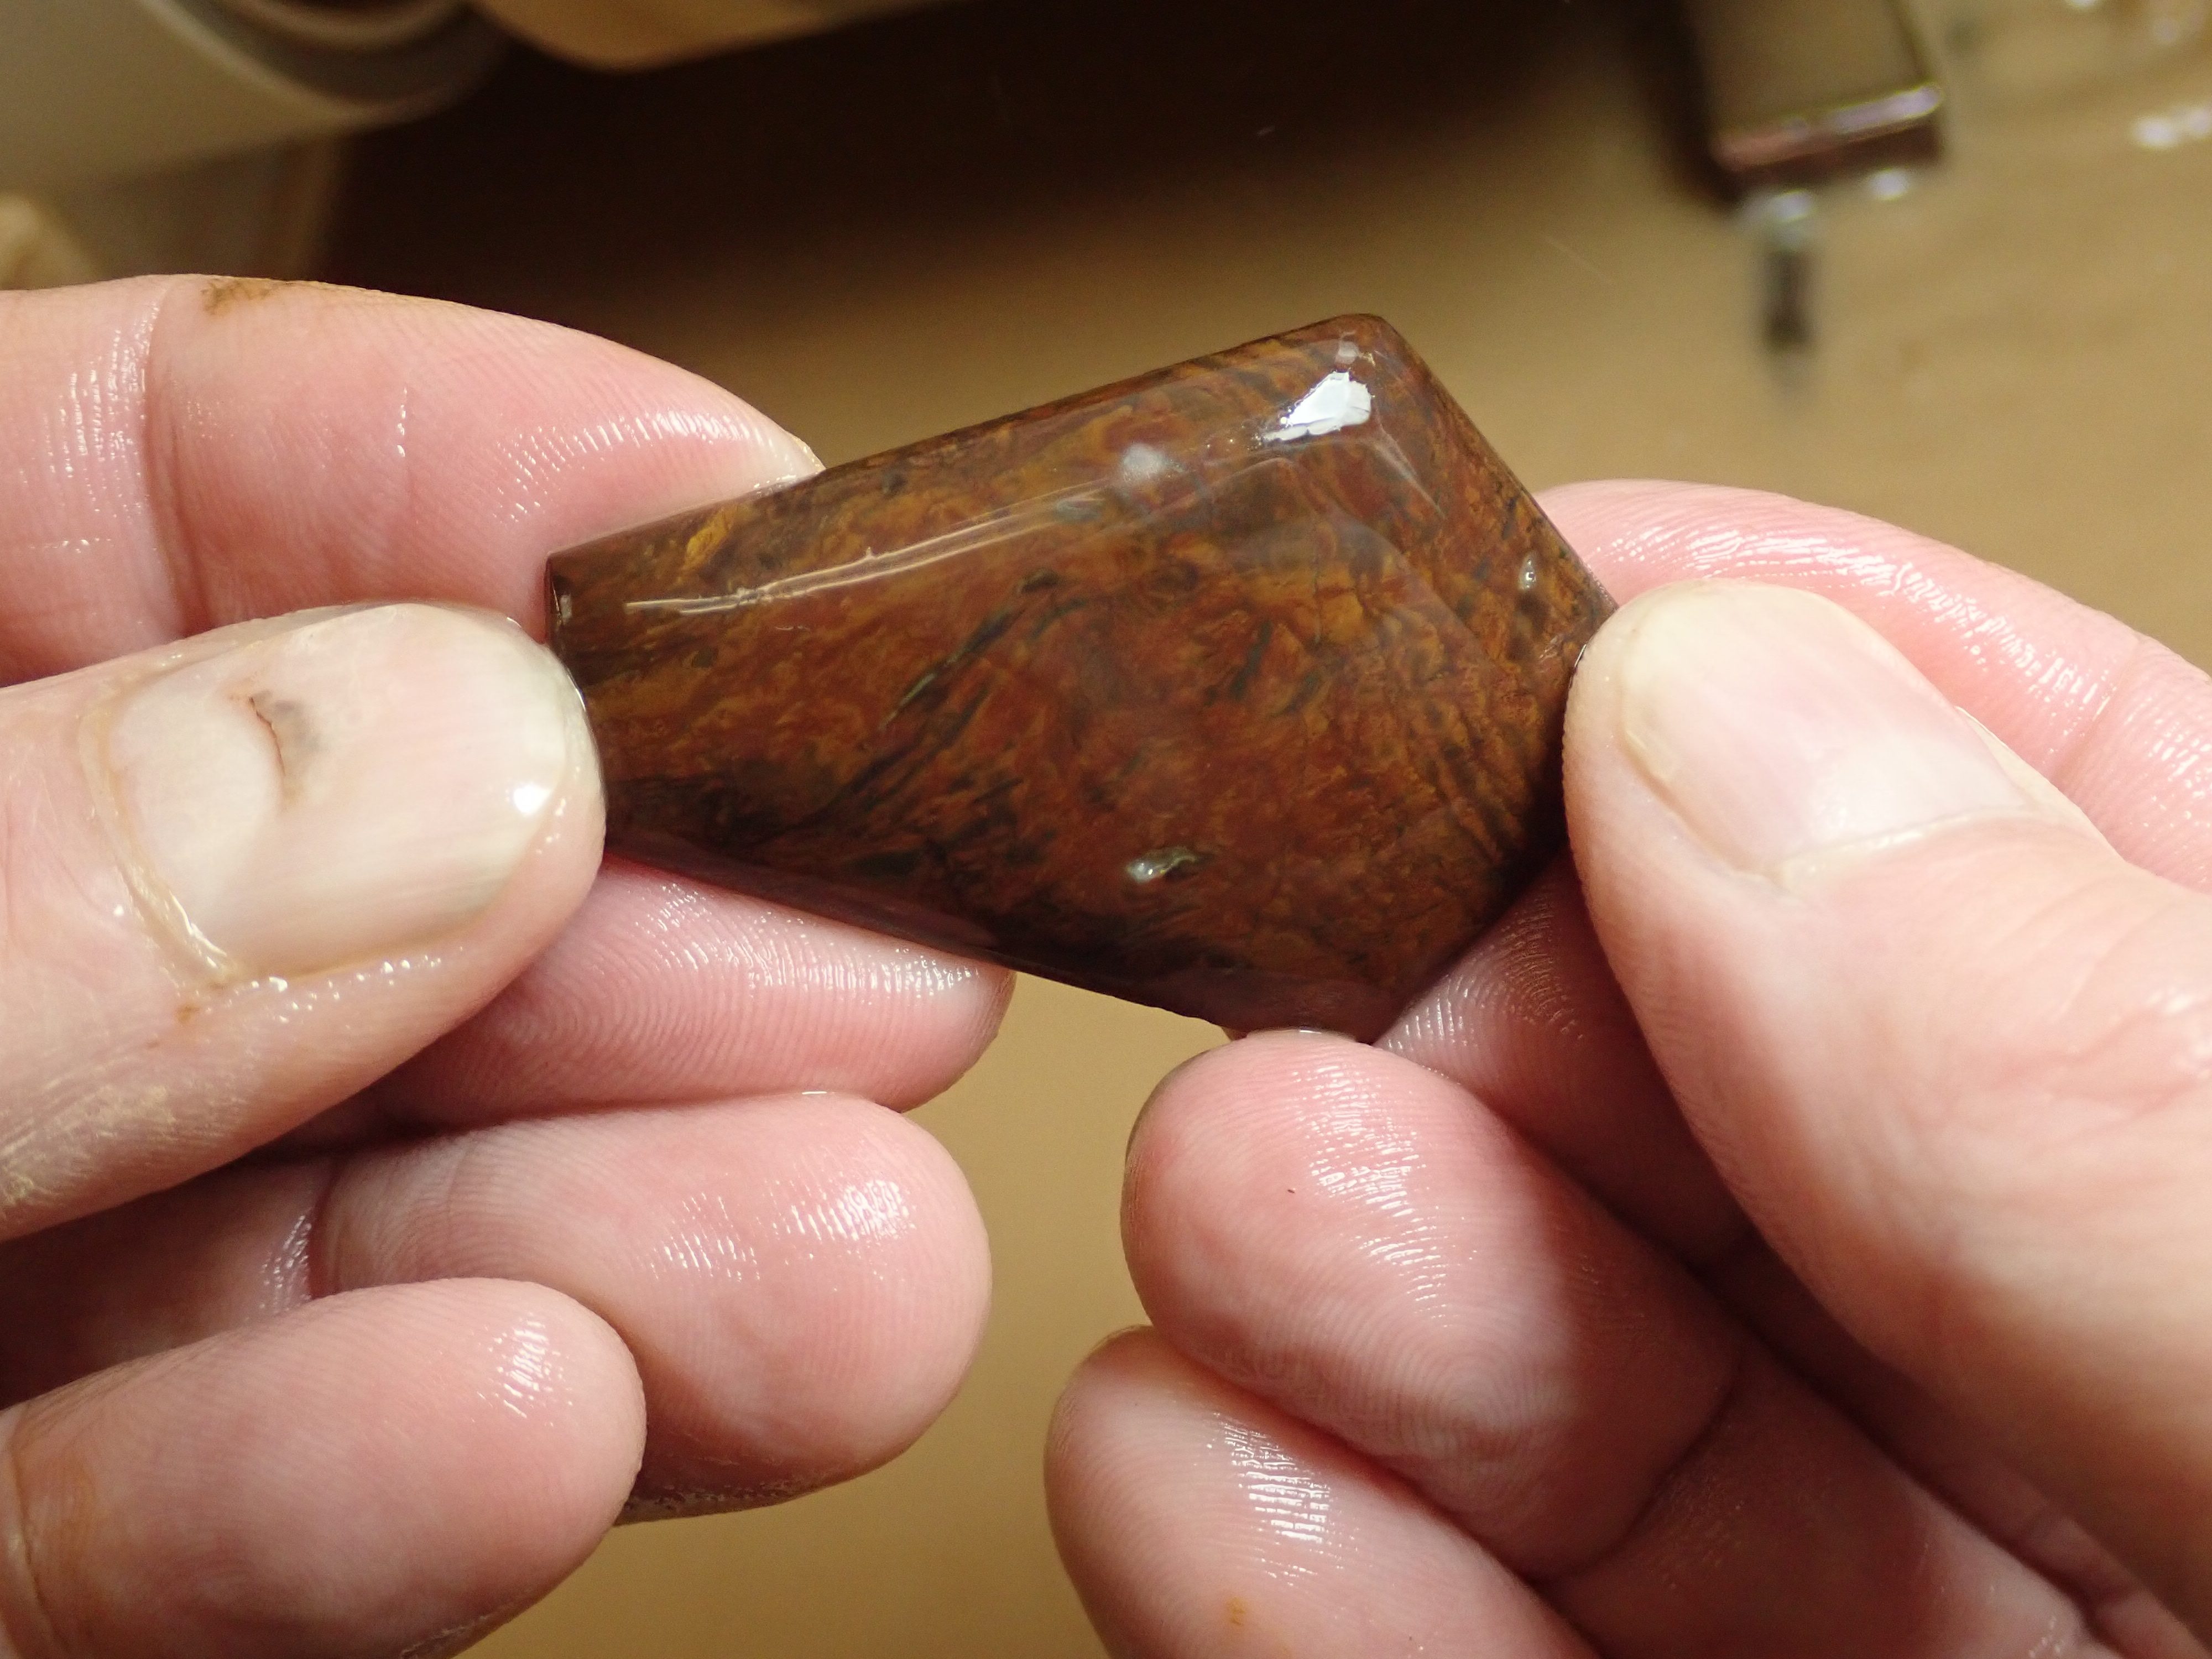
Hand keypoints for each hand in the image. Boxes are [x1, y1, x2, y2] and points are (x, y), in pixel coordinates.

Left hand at [0, 278, 1007, 1658]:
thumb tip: (439, 770)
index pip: (148, 486)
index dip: (472, 479)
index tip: (752, 525)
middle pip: (338, 882)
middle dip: (647, 926)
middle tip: (895, 966)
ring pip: (318, 1232)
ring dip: (600, 1254)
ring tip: (844, 1269)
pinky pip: (151, 1518)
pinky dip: (342, 1500)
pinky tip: (539, 1435)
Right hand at [1050, 481, 2211, 1657]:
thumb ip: (2110, 1103)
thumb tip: (1748, 736)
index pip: (2057, 849)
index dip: (1783, 680)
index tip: (1528, 592)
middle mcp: (2118, 1389)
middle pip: (1755, 1116)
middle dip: (1491, 1017)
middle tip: (1300, 939)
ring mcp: (1942, 1626)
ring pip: (1588, 1398)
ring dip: (1354, 1294)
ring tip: (1235, 1200)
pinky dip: (1315, 1582)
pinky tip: (1204, 1468)